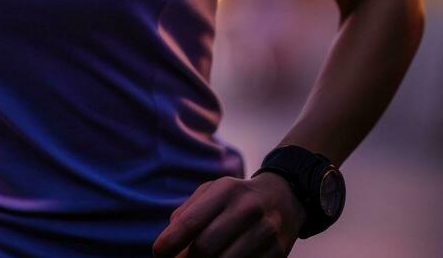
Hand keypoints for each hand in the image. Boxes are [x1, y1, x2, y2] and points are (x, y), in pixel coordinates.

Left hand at [152, 172, 304, 256]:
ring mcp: (265, 233)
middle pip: (204, 249)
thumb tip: (167, 248)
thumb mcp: (211, 193)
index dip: (168, 244)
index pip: (188, 223)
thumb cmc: (236, 199)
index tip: (158, 254)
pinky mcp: (277, 254)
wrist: (284, 198)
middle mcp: (247, 209)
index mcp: (226, 190)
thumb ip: (186, 214)